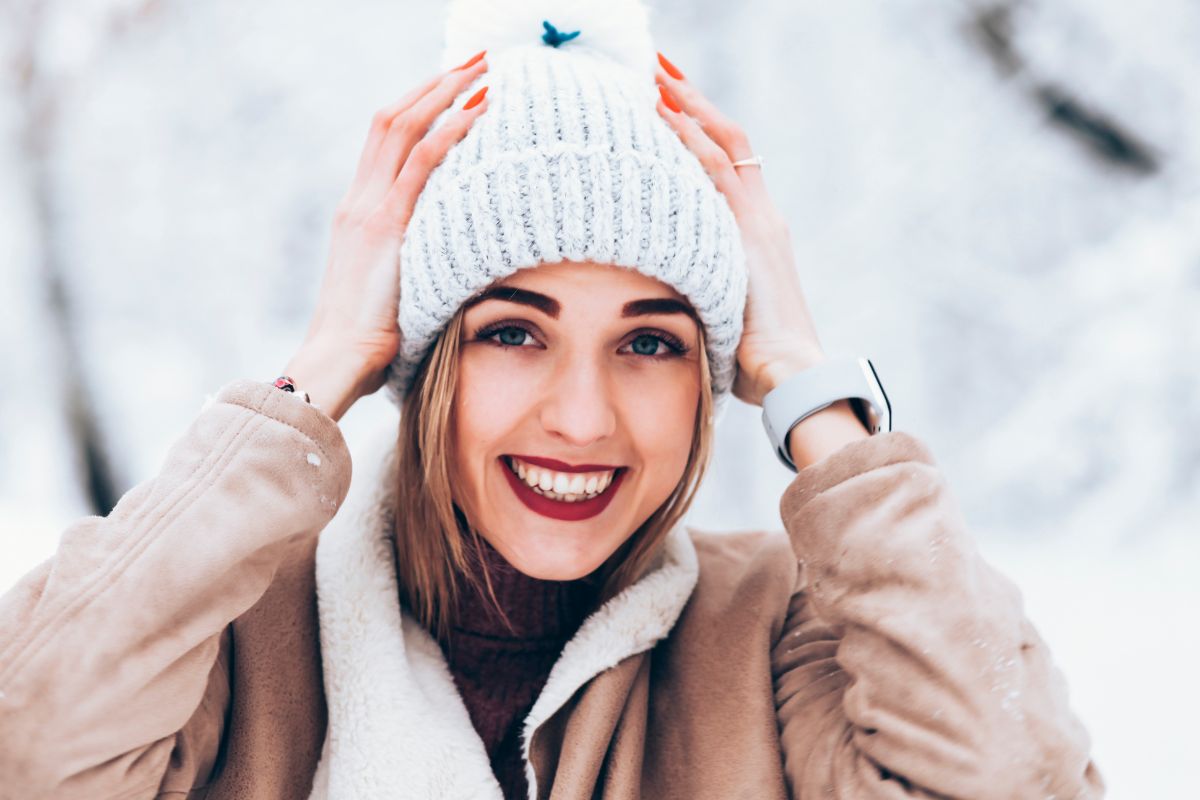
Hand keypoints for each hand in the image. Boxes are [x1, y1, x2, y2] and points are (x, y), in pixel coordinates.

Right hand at [287, 52, 490, 418]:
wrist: (337, 361)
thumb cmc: (369, 342)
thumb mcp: (392, 290)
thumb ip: (410, 265)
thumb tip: (448, 268)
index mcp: (358, 212)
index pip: (386, 140)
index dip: (419, 106)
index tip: (454, 86)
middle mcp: (359, 200)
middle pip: (392, 118)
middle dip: (434, 83)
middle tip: (475, 60)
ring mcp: (368, 209)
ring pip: (403, 127)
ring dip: (444, 92)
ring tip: (482, 70)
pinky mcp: (384, 226)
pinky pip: (419, 164)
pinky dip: (449, 132)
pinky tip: (477, 111)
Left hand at [654, 54, 826, 407]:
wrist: (789, 374)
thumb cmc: (752, 362)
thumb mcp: (720, 316)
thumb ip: (699, 296)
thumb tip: (659, 309)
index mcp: (757, 235)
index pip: (726, 166)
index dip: (698, 132)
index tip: (667, 105)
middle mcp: (762, 217)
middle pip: (727, 138)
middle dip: (691, 101)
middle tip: (656, 69)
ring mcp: (759, 220)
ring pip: (721, 142)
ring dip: (687, 105)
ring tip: (654, 74)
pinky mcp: (751, 229)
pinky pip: (717, 169)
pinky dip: (690, 137)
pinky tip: (663, 112)